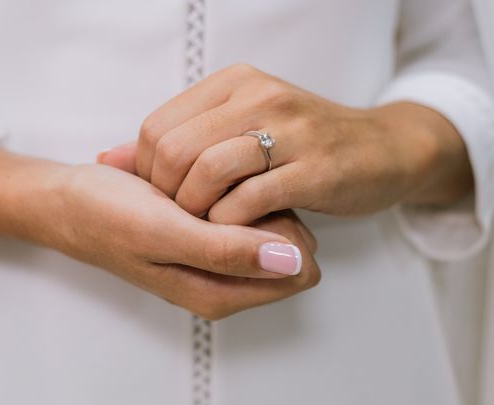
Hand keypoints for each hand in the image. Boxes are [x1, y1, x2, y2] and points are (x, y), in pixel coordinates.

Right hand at [0, 143, 319, 318]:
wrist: (68, 199)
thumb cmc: (106, 216)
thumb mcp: (163, 232)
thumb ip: (227, 252)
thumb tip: (297, 264)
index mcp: (221, 293)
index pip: (297, 266)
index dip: (279, 228)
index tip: (236, 204)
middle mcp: (226, 280)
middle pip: (289, 243)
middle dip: (262, 210)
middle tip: (207, 195)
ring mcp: (219, 256)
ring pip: (268, 219)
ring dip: (244, 195)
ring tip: (193, 188)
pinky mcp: (209, 231)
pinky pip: (244, 205)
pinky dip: (229, 188)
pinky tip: (191, 183)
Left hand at [99, 63, 470, 225]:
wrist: (383, 149)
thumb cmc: (304, 146)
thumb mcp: (240, 130)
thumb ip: (179, 140)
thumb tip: (109, 159)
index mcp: (234, 84)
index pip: (158, 128)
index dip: (149, 174)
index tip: (169, 198)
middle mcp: (258, 96)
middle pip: (176, 151)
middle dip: (168, 197)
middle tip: (185, 218)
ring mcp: (289, 130)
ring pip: (207, 171)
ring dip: (197, 213)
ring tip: (210, 226)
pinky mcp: (315, 168)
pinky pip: (249, 199)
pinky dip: (231, 224)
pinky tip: (238, 231)